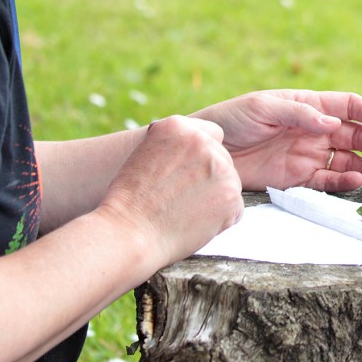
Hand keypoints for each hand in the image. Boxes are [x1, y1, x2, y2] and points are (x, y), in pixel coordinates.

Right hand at [98, 115, 242, 266]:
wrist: (127, 234)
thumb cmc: (131, 200)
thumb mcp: (146, 154)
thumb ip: (177, 146)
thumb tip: (200, 144)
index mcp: (178, 127)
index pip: (211, 136)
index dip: (199, 159)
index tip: (183, 175)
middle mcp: (202, 142)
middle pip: (222, 160)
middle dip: (208, 178)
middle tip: (179, 198)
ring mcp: (220, 168)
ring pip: (230, 183)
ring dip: (214, 198)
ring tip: (183, 211)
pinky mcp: (231, 196)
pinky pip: (234, 207)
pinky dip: (220, 219)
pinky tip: (193, 223)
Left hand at [192, 90, 361, 191]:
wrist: (205, 152)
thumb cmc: (231, 120)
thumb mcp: (263, 107)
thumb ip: (300, 114)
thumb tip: (333, 124)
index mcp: (309, 105)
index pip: (349, 106)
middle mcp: (314, 130)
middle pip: (354, 135)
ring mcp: (307, 154)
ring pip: (346, 160)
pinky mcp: (297, 178)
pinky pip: (327, 180)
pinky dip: (343, 182)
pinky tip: (355, 182)